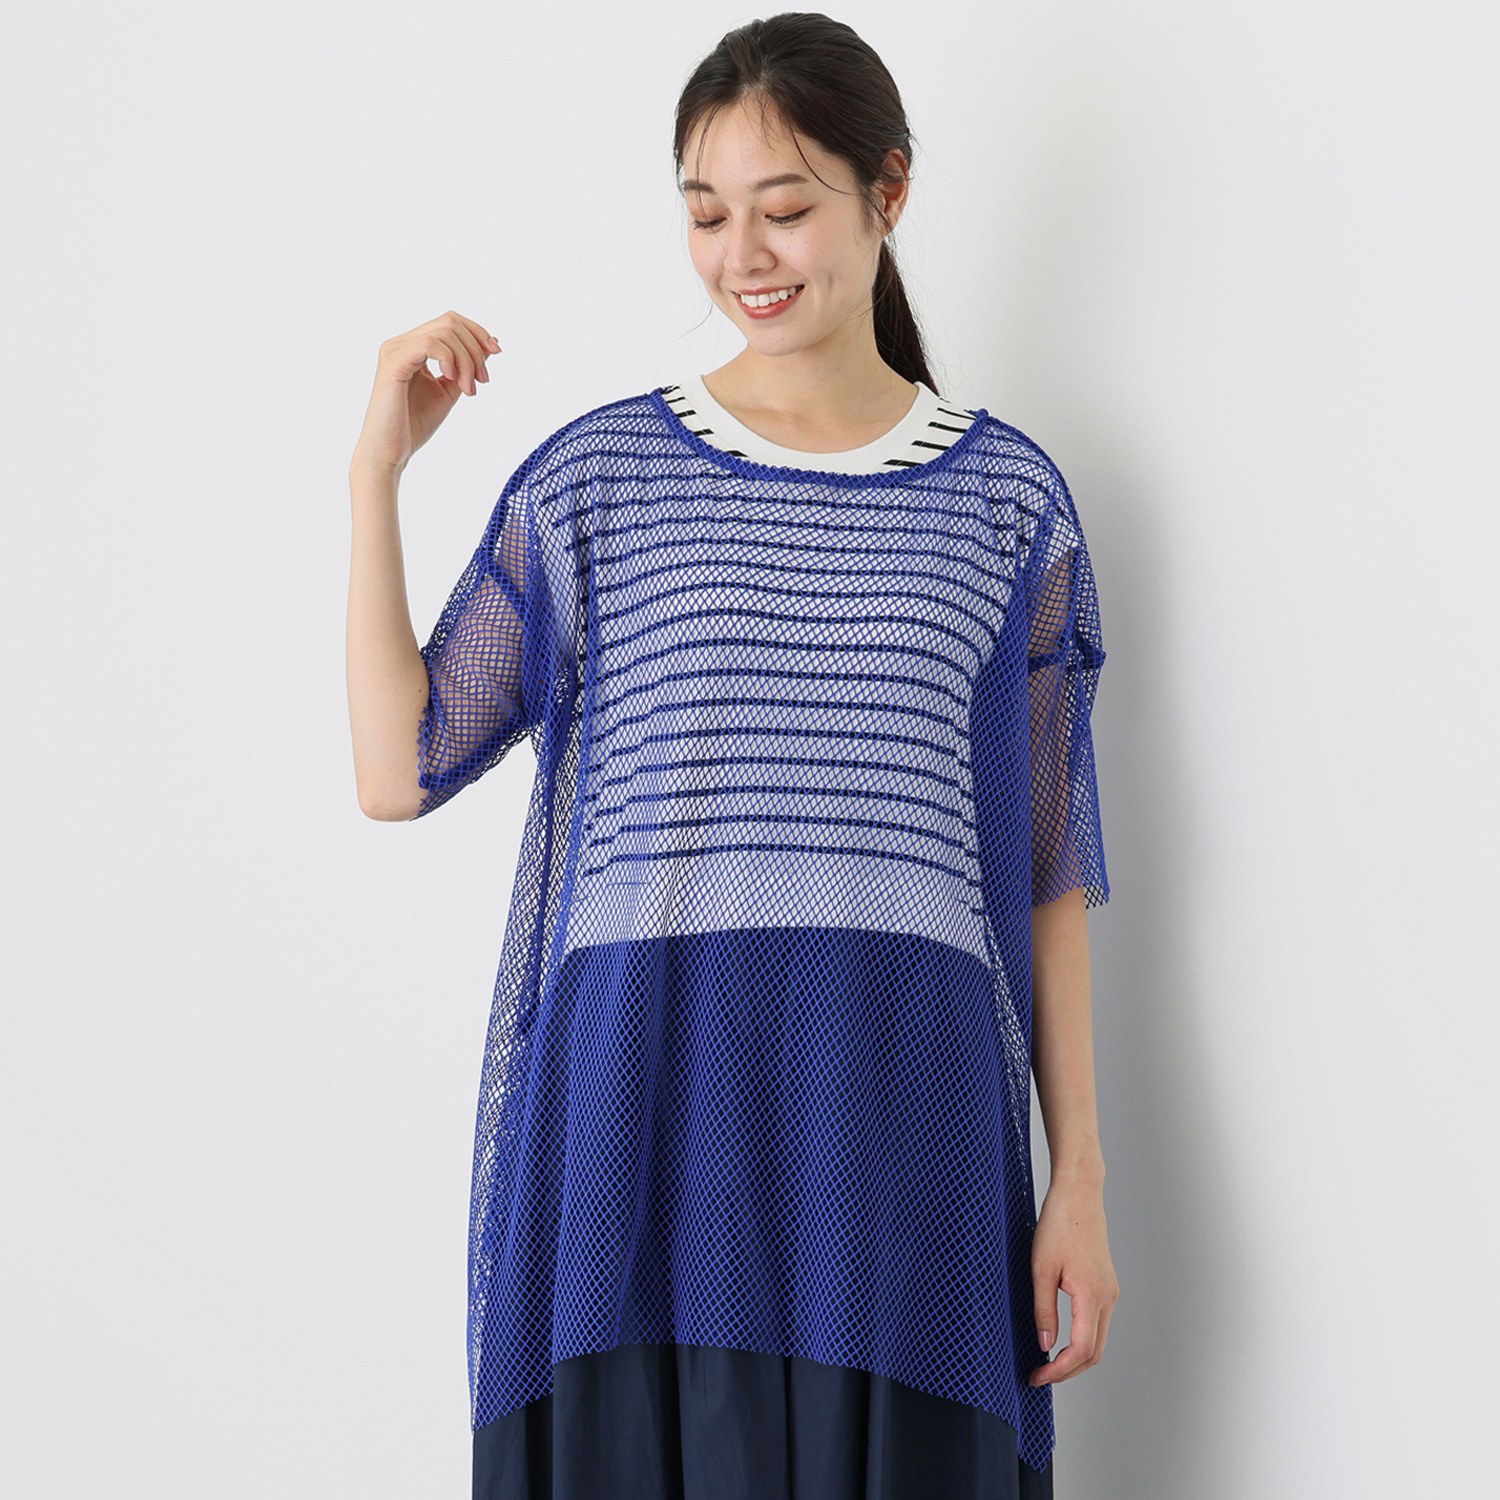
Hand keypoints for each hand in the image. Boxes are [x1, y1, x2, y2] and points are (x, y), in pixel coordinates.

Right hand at [350, 310, 502, 473]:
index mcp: (412, 347)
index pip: (449, 322)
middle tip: (482, 380)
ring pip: (445, 331)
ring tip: (468, 389)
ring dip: (467, 360)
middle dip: (475, 349)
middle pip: (450, 321)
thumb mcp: (449, 390)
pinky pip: (430, 344)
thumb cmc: (414, 425)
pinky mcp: (393, 363)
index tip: (496, 352)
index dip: (477, 332)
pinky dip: (450, 359)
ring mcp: (394, 350)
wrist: (390, 451)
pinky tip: (452, 380)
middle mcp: (400, 343)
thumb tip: (490, 344)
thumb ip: (466, 366)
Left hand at [1026, 1176, 1118, 1384]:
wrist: (1079, 1195)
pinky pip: (1098, 1324)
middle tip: (1039, 1376)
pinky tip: (1062, 1340)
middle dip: (1067, 1371)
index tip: (1037, 1376)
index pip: (1081, 1351)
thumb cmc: (1059, 1224)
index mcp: (1092, 1296)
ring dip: (1076, 1358)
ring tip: (1047, 1362)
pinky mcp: (1106, 1285)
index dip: (1058, 1370)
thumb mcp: (1041, 1268)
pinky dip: (1082, 1340)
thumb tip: (1045, 1346)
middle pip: (1094, 1353)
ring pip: (1098, 1340)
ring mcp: (1109, 1292)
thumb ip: (1043, 1310)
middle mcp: (1107, 1298)